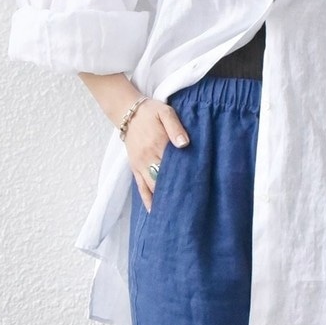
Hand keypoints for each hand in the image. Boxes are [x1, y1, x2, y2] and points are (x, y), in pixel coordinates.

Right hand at [123, 98, 189, 212]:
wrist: (127, 111)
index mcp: (158, 144)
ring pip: (152, 186)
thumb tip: (184, 144)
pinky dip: (147, 200)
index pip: (174, 165)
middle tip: (191, 208)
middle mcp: (148, 157)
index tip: (198, 190)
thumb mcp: (166, 112)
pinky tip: (155, 211)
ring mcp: (140, 165)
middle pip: (163, 179)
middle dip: (176, 193)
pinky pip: (140, 187)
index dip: (186, 178)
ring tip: (176, 213)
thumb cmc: (151, 112)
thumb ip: (176, 127)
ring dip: (163, 199)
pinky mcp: (135, 168)